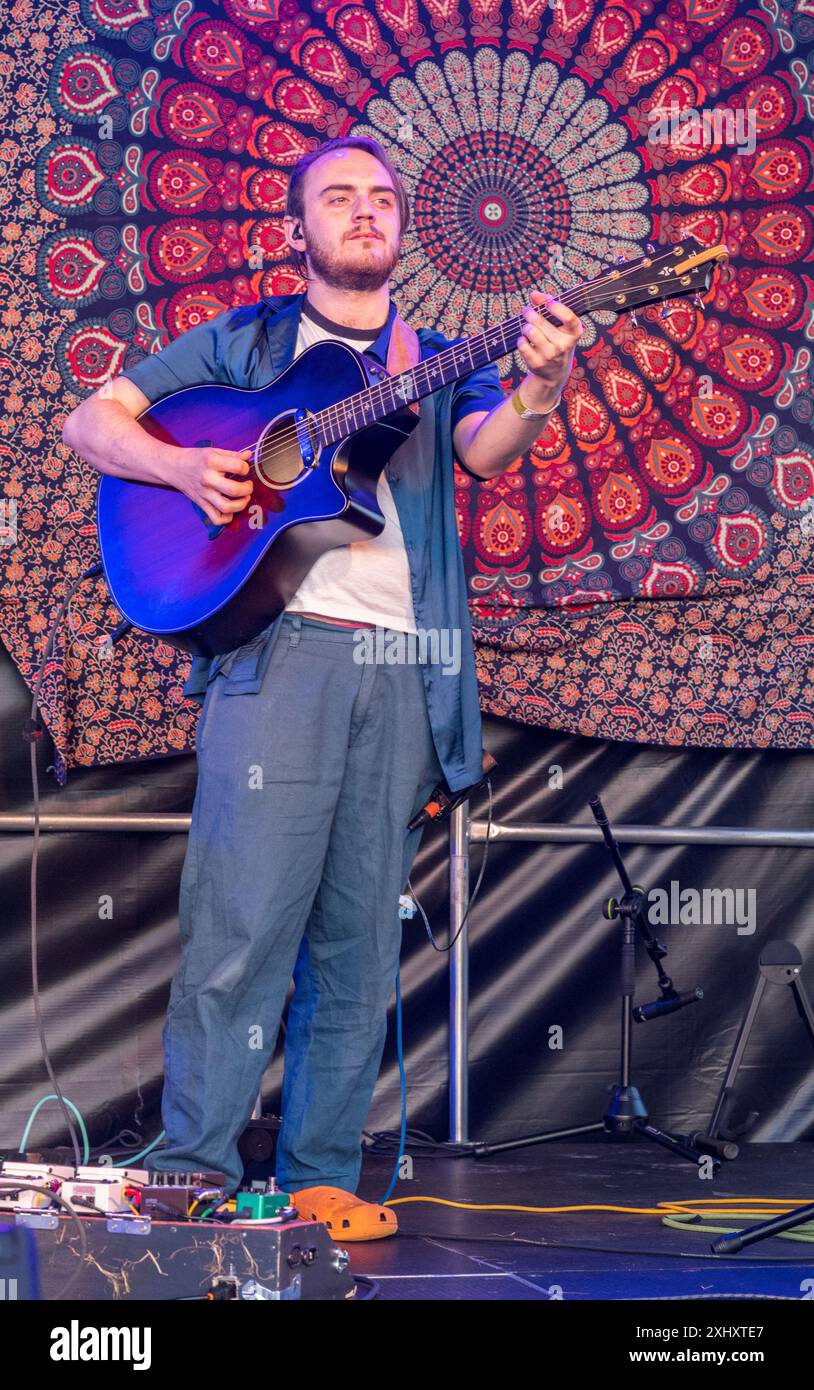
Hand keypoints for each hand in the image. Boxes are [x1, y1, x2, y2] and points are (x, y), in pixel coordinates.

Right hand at [176, 445, 253, 526]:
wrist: (173, 467)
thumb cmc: (195, 458)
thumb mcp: (213, 451)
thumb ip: (232, 454)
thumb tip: (249, 456)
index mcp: (212, 462)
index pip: (238, 467)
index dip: (246, 468)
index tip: (244, 469)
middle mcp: (208, 479)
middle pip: (234, 490)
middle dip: (247, 489)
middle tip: (248, 486)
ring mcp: (204, 494)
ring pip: (227, 507)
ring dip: (241, 505)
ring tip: (244, 498)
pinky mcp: (201, 504)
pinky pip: (216, 518)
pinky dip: (227, 518)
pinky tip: (231, 510)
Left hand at [516, 291, 582, 410]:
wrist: (554, 372)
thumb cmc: (556, 341)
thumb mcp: (560, 326)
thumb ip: (549, 306)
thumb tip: (534, 294)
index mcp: (574, 333)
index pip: (569, 318)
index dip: (557, 308)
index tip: (548, 302)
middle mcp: (564, 345)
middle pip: (541, 322)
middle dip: (530, 313)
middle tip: (527, 311)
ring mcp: (550, 356)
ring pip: (530, 331)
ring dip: (525, 327)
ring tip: (527, 329)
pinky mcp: (537, 363)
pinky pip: (522, 344)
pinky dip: (521, 340)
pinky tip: (525, 341)